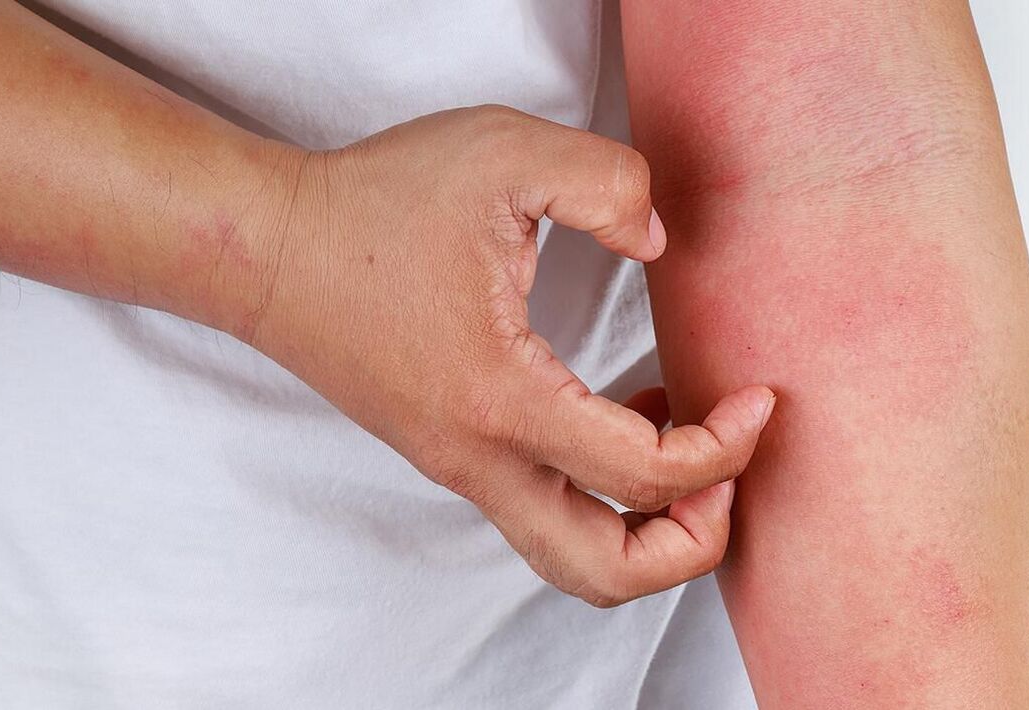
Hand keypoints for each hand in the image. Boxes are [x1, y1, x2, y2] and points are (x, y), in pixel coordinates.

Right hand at [240, 106, 775, 606]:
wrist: (268, 251)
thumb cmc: (375, 205)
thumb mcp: (504, 157)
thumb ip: (606, 186)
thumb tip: (659, 242)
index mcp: (503, 400)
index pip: (646, 477)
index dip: (728, 448)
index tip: (759, 399)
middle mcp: (480, 458)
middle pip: (605, 572)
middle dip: (692, 545)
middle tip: (728, 475)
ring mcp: (459, 467)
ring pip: (567, 559)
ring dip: (644, 533)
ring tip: (685, 452)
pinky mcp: (449, 455)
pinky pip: (541, 511)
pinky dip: (600, 495)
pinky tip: (621, 412)